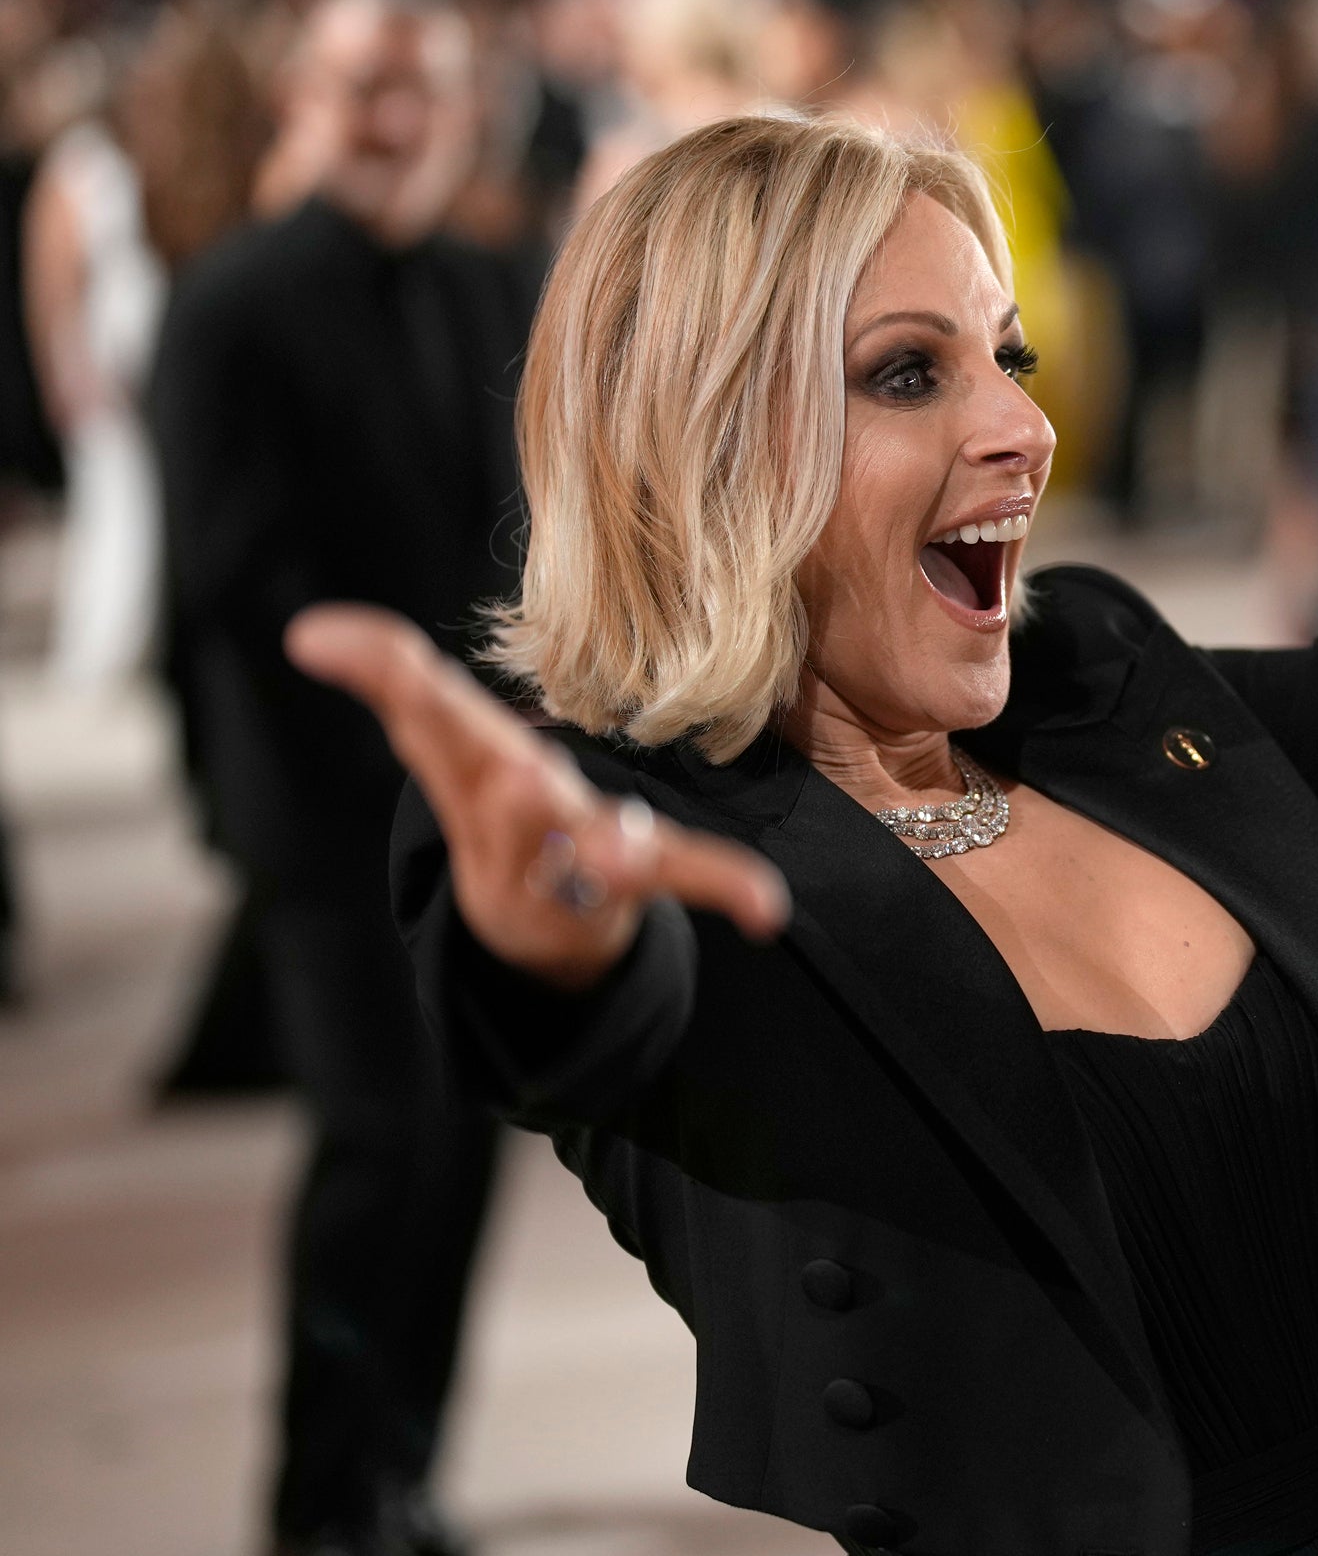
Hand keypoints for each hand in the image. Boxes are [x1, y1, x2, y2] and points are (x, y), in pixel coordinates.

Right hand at [284, 605, 789, 991]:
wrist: (544, 926)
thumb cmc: (501, 815)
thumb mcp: (447, 749)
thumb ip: (394, 684)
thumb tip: (314, 628)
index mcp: (472, 766)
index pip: (423, 711)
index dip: (376, 669)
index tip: (316, 636)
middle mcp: (514, 816)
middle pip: (501, 790)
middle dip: (505, 783)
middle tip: (514, 777)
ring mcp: (569, 861)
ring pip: (581, 851)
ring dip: (600, 853)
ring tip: (617, 849)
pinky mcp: (630, 883)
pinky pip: (683, 876)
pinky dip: (724, 887)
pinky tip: (766, 911)